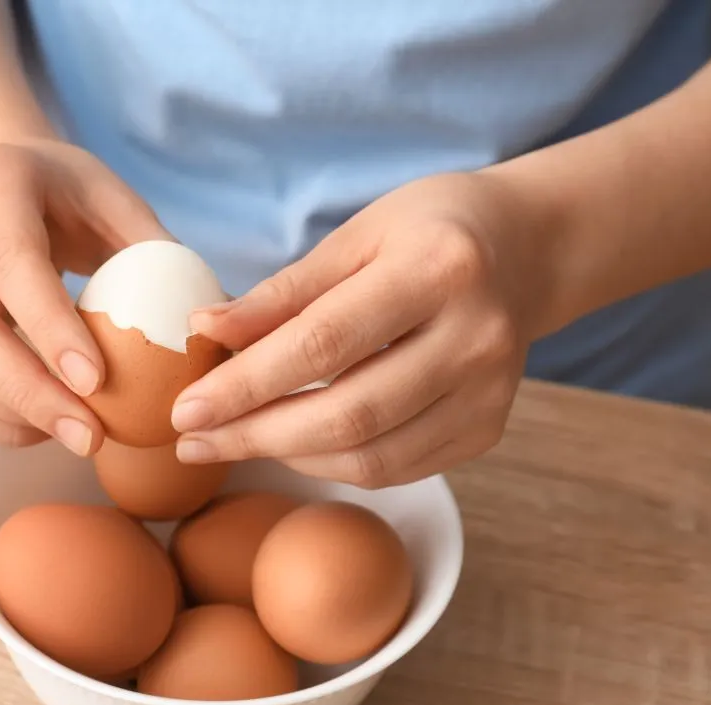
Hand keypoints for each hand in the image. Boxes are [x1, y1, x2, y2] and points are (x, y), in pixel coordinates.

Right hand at [0, 138, 169, 452]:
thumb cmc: (65, 194)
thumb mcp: (114, 198)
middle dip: (30, 393)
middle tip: (91, 438)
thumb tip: (217, 321)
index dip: (49, 326)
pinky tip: (46, 430)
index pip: (12, 263)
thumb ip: (156, 250)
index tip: (96, 382)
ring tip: (80, 439)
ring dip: (14, 417)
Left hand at [170, 172, 547, 487]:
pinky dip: (333, 463)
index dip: (246, 384)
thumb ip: (281, 292)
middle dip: (256, 435)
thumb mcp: (354, 237)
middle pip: (349, 413)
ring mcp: (490, 392)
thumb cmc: (427, 231)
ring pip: (372, 456)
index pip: (323, 343)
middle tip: (192, 442)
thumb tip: (202, 331)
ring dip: (288, 457)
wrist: (525, 249)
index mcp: (437, 270)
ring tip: (231, 442)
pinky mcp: (490, 428)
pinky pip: (396, 467)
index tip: (184, 410)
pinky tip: (292, 444)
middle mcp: (475, 337)